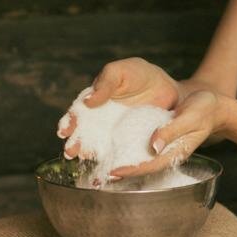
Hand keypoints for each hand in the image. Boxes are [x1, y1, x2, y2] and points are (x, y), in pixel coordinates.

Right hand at [57, 58, 178, 158]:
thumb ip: (104, 83)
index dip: (70, 122)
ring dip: (89, 152)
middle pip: (84, 133)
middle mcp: (101, 120)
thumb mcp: (121, 71)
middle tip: (70, 151)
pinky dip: (112, 160)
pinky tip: (107, 165)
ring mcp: (115, 133)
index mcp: (94, 101)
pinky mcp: (130, 143)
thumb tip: (87, 100)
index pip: (78, 113)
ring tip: (84, 157)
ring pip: (98, 145)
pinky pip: (119, 153)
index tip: (65, 130)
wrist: (171, 91)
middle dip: (75, 143)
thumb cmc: (142, 76)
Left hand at [109, 89, 225, 177]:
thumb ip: (173, 130)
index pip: (150, 166)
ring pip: (140, 158)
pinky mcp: (159, 137)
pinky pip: (141, 146)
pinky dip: (126, 149)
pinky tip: (112, 147)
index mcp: (176, 152)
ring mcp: (163, 146)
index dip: (132, 170)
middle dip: (122, 173)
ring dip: (122, 162)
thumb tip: (154, 145)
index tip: (113, 173)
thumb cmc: (205, 109)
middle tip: (98, 178)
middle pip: (142, 167)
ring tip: (100, 166)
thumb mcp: (191, 117)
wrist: (213, 104)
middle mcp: (167, 152)